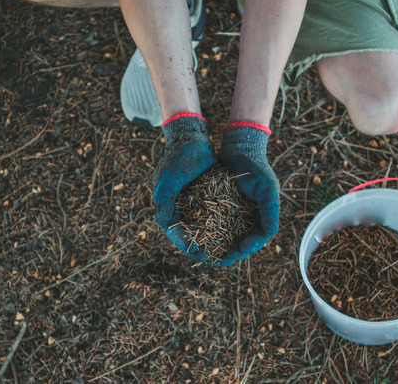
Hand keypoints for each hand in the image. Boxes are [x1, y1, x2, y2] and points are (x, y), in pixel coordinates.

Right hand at [153, 114, 216, 261]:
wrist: (191, 139)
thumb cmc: (179, 158)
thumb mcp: (169, 179)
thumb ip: (164, 200)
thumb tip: (162, 223)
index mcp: (168, 208)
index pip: (177, 234)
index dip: (189, 247)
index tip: (202, 256)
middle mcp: (180, 210)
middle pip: (192, 236)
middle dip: (205, 249)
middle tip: (220, 259)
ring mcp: (193, 205)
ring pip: (204, 229)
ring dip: (215, 241)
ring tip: (229, 252)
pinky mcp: (205, 199)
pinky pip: (214, 217)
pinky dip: (222, 226)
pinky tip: (236, 234)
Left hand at [216, 123, 279, 265]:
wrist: (240, 148)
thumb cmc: (256, 167)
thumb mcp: (266, 188)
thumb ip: (270, 210)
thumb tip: (271, 233)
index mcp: (264, 215)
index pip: (258, 237)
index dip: (249, 246)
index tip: (238, 250)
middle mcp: (250, 216)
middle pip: (242, 240)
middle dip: (232, 251)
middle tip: (219, 260)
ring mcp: (236, 211)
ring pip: (229, 234)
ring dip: (220, 245)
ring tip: (209, 255)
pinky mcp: (223, 205)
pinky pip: (217, 222)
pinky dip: (211, 230)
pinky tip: (200, 237)